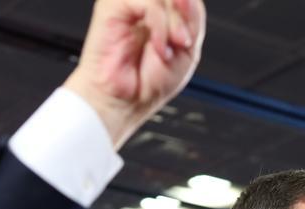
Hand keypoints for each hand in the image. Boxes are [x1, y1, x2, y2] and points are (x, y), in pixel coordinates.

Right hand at [63, 0, 205, 148]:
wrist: (125, 101)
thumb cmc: (150, 82)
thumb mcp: (187, 51)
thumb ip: (192, 19)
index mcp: (163, 14)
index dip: (191, 10)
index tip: (188, 37)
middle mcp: (146, 5)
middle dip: (184, 20)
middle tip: (180, 43)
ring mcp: (130, 4)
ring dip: (173, 25)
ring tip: (166, 51)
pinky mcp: (112, 5)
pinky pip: (149, 2)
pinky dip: (159, 26)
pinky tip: (157, 47)